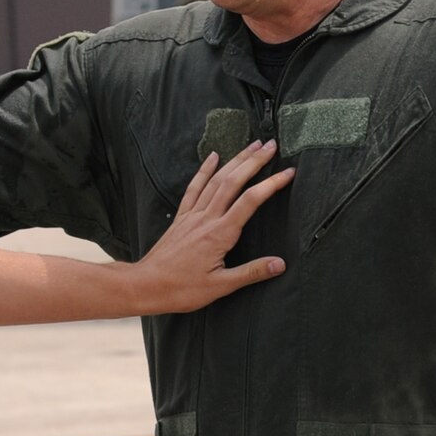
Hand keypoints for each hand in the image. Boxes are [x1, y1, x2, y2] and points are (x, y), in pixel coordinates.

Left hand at [134, 140, 293, 311]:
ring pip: (216, 180)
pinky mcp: (182, 217)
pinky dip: (205, 170)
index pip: (251, 201)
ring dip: (235, 160)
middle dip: (254, 161)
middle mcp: (206, 218)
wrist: (146, 285)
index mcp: (220, 234)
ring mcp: (192, 215)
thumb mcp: (221, 286)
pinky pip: (194, 187)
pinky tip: (213, 156)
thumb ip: (251, 273)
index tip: (289, 172)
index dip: (271, 184)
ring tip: (251, 145)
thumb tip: (280, 264)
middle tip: (271, 145)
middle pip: (234, 181)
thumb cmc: (182, 289)